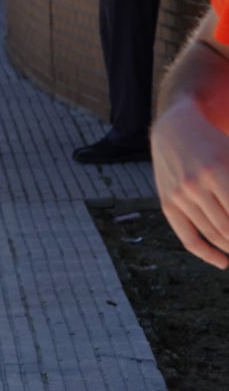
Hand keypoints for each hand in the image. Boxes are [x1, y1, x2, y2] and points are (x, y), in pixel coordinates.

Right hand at [150, 97, 228, 269]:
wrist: (174, 129)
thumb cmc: (213, 144)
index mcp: (216, 171)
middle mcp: (194, 186)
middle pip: (228, 229)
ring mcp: (178, 197)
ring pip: (212, 235)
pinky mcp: (167, 204)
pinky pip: (189, 239)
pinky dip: (208, 254)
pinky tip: (223, 261)